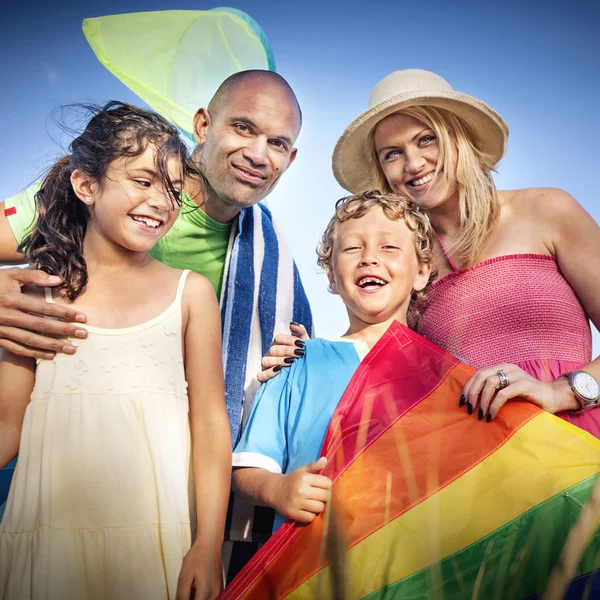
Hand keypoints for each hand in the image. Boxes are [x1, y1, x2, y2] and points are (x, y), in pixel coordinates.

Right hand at [0, 267, 86, 358]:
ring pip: (30, 340)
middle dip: (64, 331)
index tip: (82, 317)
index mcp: (11, 299)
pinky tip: (50, 355)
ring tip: (72, 349)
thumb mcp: (9, 275)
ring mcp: (1, 329)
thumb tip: (58, 280)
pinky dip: (34, 354)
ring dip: (52, 345)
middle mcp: (7, 316)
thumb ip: (34, 276)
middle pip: (40, 326)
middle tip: (84, 334)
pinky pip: (17, 348)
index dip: (64, 313)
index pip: (44, 308)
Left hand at [176, 540, 222, 599]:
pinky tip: (195, 585)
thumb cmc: (198, 555)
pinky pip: (208, 597)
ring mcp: (218, 590)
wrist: (210, 543)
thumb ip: (182, 595)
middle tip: (185, 589)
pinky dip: (200, 595)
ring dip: (195, 598)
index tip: (182, 596)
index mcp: (206, 593)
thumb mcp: (185, 576)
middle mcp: (215, 594)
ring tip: (190, 586)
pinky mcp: (218, 586)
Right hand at [257, 322, 308, 382]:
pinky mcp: (264, 378)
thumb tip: (292, 324)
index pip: (278, 338)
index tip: (302, 344)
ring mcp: (266, 366)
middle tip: (299, 354)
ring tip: (291, 362)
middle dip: (287, 351)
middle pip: (273, 349)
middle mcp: (270, 354)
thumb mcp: (305, 344)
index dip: (289, 340)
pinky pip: (261, 375)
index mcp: (278, 344)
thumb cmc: (303, 358)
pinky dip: (269, 373)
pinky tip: (279, 370)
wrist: (305, 375)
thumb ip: (300, 332)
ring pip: (265, 361)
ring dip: (279, 360)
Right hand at [272, 457, 331, 523]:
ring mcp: (297, 503)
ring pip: (320, 508)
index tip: (322, 487)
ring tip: (313, 503)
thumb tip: (325, 459)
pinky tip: (307, 510)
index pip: (327, 483)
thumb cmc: (292, 480)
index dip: (327, 486)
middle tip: (318, 496)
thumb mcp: (301, 471)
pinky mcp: (293, 514)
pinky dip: (310, 515)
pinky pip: (310, 517)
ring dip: (318, 506)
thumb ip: (314, 466)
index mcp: (304, 478)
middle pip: (325, 496)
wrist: (274, 490)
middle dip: (324, 497)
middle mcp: (301, 490)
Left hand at [460, 363, 578, 420]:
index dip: (468, 387)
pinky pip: (503, 394)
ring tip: (481, 414)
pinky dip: (494, 405)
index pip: (478, 374)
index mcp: (501, 368)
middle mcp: (508, 368)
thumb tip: (471, 400)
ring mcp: (517, 375)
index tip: (461, 401)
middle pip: (481, 376)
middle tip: (469, 408)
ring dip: (483, 401)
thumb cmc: (528, 397)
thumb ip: (493, 390)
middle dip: (472, 393)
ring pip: (491, 383)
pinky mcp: (524, 385)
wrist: (555, 398)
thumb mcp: (507, 391)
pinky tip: (492, 415)